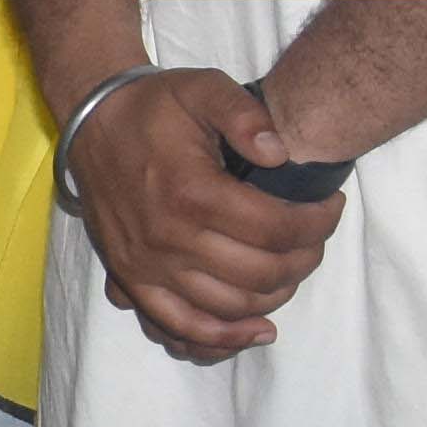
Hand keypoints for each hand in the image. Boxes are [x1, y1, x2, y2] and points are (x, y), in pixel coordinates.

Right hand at [63, 68, 339, 358]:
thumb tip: (281, 155)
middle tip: (316, 236)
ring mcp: (148, 266)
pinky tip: (258, 329)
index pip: (275, 229)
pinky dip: (224, 338)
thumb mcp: (202, 88)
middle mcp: (169, 238)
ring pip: (231, 307)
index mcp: (192, 192)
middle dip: (304, 258)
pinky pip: (182, 326)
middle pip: (261, 273)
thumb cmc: (154, 106)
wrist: (94, 123)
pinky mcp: (132, 280)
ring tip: (292, 267)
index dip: (318, 224)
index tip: (332, 207)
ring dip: (275, 296)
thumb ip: (245, 114)